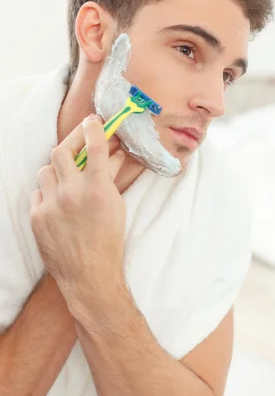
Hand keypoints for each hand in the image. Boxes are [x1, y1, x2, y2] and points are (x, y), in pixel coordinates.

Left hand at [30, 115, 126, 305]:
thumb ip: (112, 176)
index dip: (93, 127)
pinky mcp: (37, 217)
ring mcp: (51, 205)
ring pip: (46, 170)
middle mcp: (73, 193)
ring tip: (67, 180)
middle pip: (61, 151)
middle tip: (77, 145)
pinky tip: (59, 203)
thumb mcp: (116, 205)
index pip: (94, 145)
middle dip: (70, 144)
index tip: (93, 120)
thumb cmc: (109, 240)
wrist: (89, 275)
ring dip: (57, 170)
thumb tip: (115, 153)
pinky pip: (38, 193)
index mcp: (98, 189)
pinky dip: (48, 193)